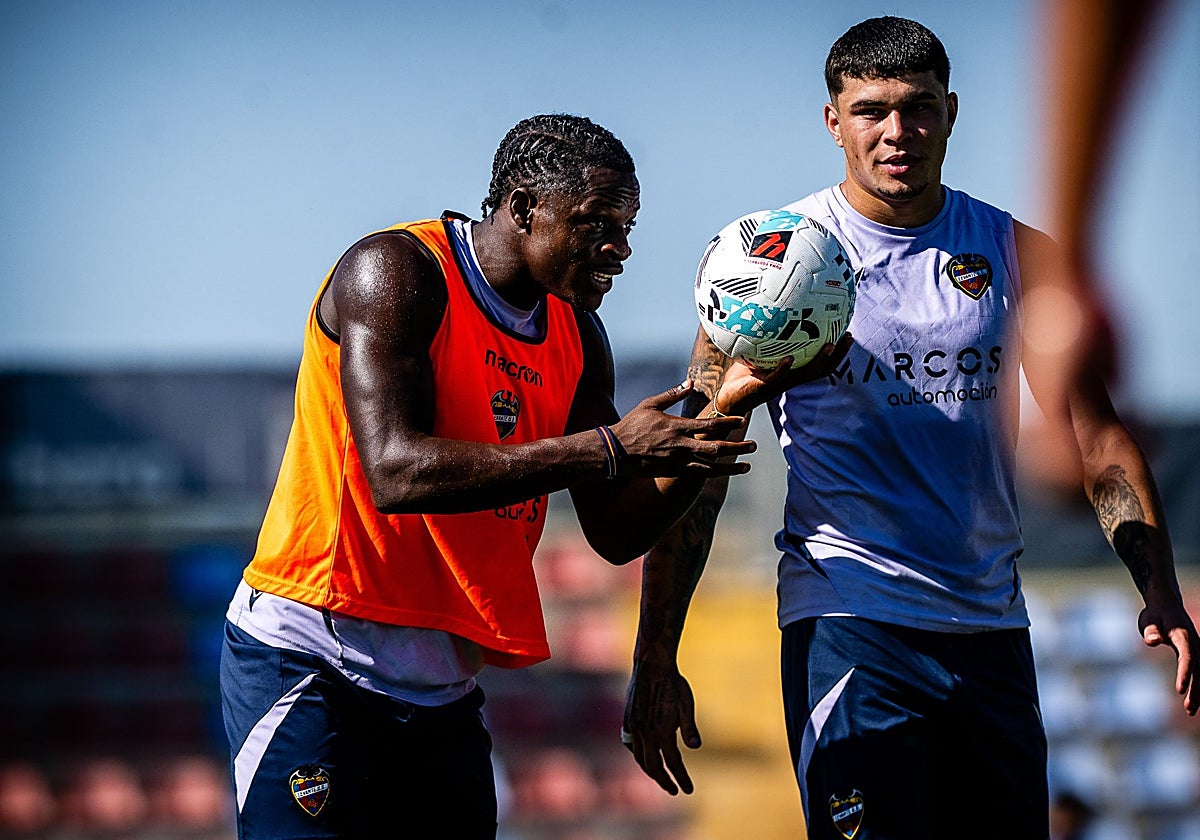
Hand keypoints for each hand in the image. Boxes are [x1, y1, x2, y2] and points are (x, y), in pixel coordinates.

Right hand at [609, 381, 755, 476]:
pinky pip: (698, 475)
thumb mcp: (650, 404)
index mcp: (677, 427)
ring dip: (731, 467)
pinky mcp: (673, 473)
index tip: (742, 421)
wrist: (615, 452)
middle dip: (737, 447)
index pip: (709, 425)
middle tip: (754, 446)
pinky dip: (713, 473)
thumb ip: (672, 394)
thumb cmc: (632, 426)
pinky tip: (723, 473)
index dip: (728, 423)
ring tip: (747, 466)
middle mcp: (681, 446)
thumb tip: (690, 383)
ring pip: (711, 467)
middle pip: (716, 448)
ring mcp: (678, 462)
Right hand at [622, 657, 700, 794]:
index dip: (681, 778)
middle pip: (654, 766)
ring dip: (650, 770)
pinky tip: (643, 755)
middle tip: (674, 790)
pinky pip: (630, 744)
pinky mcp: (627, 719)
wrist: (651, 664)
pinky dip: (637, 754)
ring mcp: (633, 727)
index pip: (673, 763)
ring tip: (660, 777)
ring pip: (639, 757)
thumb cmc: (673, 683)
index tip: (688, 790)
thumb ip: (689, 727)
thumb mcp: (686, 704)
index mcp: (661, 731)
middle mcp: (645, 733)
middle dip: (665, 781)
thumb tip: (696, 747)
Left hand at [717, 332, 853, 415]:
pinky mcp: (767, 386)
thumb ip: (762, 333)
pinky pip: (779, 377)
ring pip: (807, 373)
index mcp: (794, 370)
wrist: (729, 397)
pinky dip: (785, 368)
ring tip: (829, 346)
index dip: (836, 350)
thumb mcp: (754, 350)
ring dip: (820, 360)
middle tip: (848, 337)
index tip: (846, 332)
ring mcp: (781, 382)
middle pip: (824, 367)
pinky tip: (790, 358)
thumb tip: (764, 306)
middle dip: (839, 354)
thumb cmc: (742, 374)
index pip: (821, 360)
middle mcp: (792, 377)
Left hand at [1138, 592, 1197, 714]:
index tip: (1180, 690)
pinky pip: (1198, 672)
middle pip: (1198, 670)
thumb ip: (1150, 630)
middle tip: (1189, 709)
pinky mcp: (1194, 655)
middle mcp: (1195, 645)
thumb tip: (1151, 641)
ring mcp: (1197, 650)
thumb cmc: (1155, 614)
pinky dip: (1198, 686)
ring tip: (1190, 711)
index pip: (1187, 658)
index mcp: (1184, 637)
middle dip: (1196, 690)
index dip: (1184, 674)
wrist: (1167, 605)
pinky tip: (1194, 702)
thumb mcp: (1149, 619)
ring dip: (1198, 692)